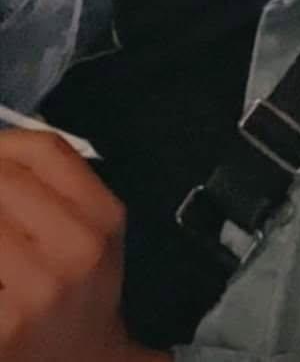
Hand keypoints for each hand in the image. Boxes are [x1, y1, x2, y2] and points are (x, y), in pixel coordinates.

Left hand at [0, 129, 154, 361]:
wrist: (78, 361)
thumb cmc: (79, 291)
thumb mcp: (91, 232)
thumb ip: (54, 187)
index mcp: (104, 218)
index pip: (46, 151)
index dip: (4, 144)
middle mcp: (77, 250)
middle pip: (4, 181)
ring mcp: (37, 292)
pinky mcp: (3, 327)